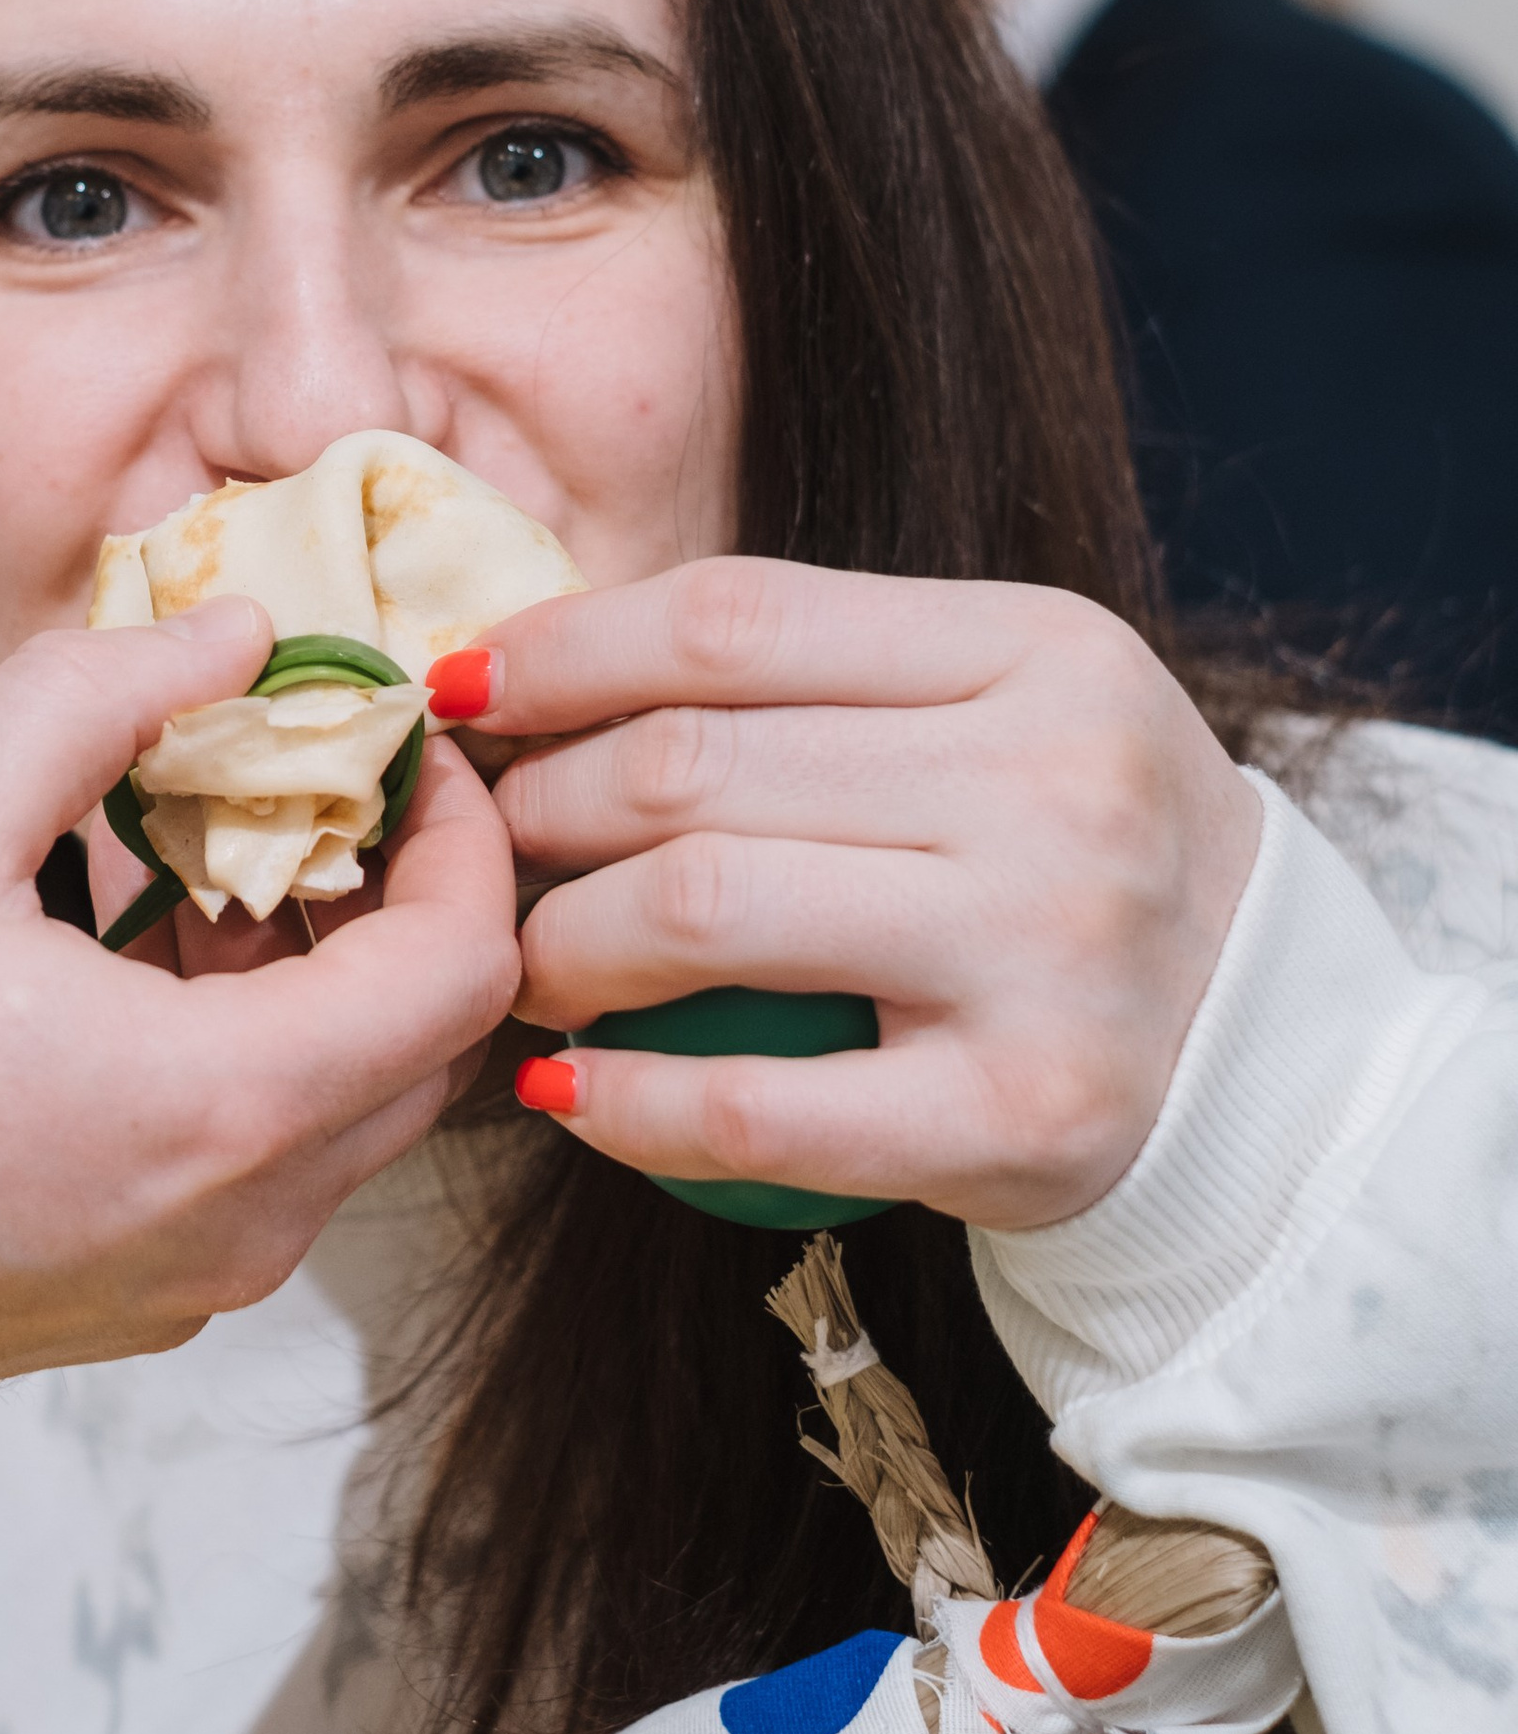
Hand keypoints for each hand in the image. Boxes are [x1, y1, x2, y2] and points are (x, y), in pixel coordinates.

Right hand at [0, 604, 516, 1489]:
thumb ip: (94, 706)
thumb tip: (234, 630)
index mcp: (222, 1110)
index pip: (463, 966)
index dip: (460, 829)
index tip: (393, 736)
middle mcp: (243, 1222)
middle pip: (428, 1043)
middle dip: (395, 890)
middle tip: (301, 770)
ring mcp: (190, 1281)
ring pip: (346, 1104)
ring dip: (315, 966)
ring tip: (192, 844)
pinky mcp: (129, 1302)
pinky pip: (257, 1161)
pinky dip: (243, 1044)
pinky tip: (121, 950)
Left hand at [458, 559, 1260, 1230]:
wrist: (1268, 1047)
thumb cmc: (1069, 854)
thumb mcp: (997, 705)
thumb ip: (811, 675)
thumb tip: (533, 666)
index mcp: (1039, 649)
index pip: (735, 618)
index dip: (564, 651)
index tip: (464, 693)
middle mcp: (1054, 784)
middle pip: (694, 765)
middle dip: (538, 805)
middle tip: (486, 849)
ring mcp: (1045, 951)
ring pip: (698, 911)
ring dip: (558, 942)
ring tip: (523, 963)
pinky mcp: (1024, 1116)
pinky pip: (753, 1108)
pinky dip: (625, 1098)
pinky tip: (567, 1090)